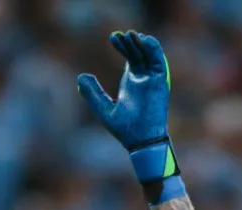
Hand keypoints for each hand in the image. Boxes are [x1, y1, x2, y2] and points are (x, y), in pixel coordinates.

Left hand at [77, 31, 170, 151]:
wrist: (140, 141)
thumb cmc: (125, 129)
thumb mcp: (104, 108)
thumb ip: (93, 93)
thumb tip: (81, 76)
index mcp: (131, 82)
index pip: (129, 58)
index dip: (122, 46)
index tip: (113, 37)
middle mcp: (143, 79)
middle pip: (137, 53)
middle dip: (129, 43)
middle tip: (117, 36)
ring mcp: (152, 80)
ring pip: (148, 55)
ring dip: (140, 43)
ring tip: (130, 35)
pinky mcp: (161, 83)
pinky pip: (159, 62)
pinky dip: (154, 49)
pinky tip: (145, 40)